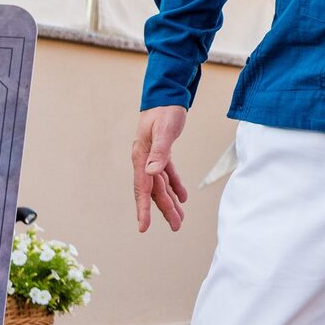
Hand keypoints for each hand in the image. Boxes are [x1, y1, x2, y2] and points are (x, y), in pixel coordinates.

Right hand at [132, 106, 189, 232]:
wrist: (166, 96)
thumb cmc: (166, 111)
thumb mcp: (165, 130)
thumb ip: (160, 151)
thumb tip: (151, 172)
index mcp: (142, 158)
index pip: (143, 188)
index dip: (143, 209)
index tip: (144, 227)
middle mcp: (144, 161)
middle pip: (154, 191)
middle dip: (164, 210)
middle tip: (177, 227)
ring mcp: (152, 158)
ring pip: (161, 186)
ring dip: (170, 202)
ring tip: (179, 219)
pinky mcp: (162, 153)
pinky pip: (167, 174)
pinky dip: (175, 186)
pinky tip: (182, 197)